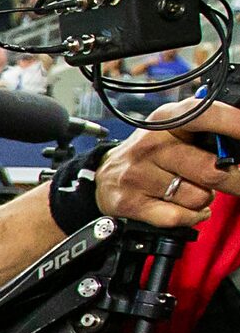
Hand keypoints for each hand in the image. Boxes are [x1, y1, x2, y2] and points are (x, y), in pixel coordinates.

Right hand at [95, 101, 239, 230]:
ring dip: (203, 199)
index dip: (234, 125)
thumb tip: (239, 145)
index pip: (207, 115)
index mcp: (168, 120)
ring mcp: (138, 174)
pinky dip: (191, 216)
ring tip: (191, 190)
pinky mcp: (129, 202)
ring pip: (197, 198)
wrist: (106, 175)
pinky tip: (187, 208)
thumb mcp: (177, 131)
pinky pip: (179, 217)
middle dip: (232, 181)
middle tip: (229, 180)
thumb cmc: (153, 153)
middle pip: (212, 171)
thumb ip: (209, 131)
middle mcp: (151, 145)